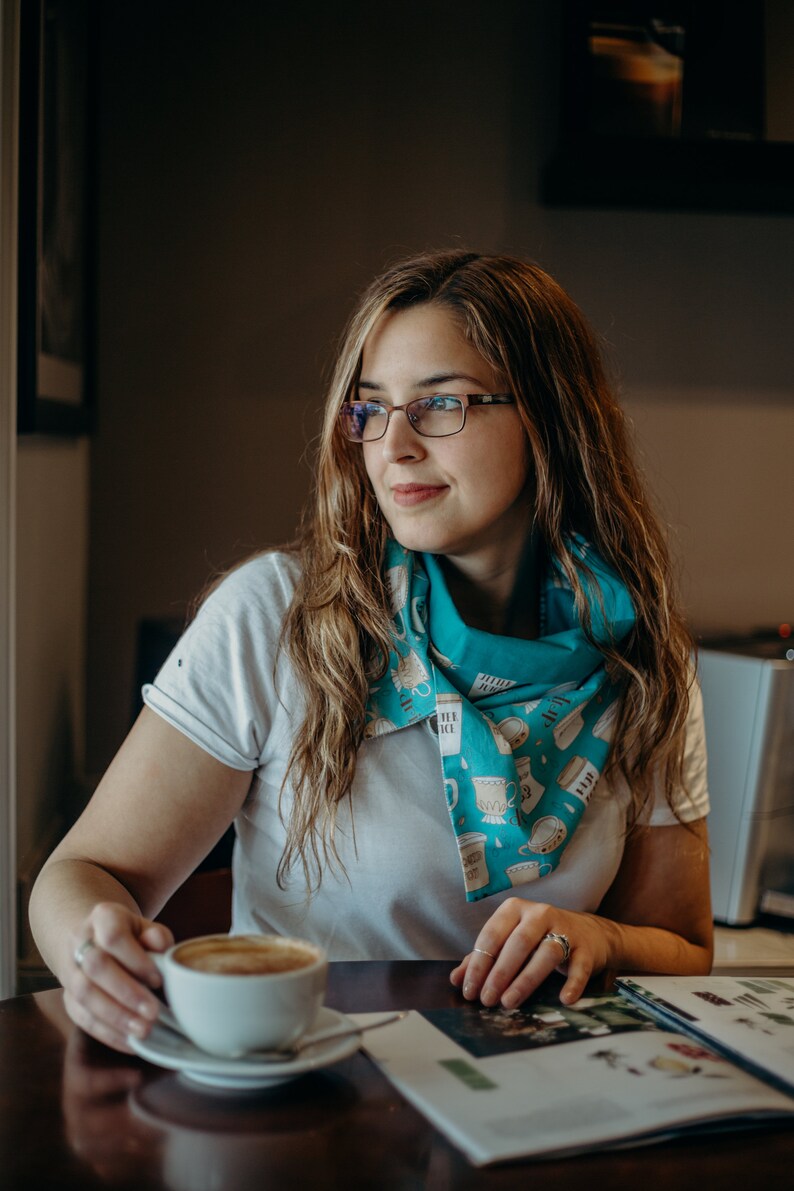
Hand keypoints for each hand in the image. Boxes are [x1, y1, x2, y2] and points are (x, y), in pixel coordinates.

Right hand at [64, 903, 173, 1052]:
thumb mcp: (146, 928)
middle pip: (96, 967)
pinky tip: (130, 1041)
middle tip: (153, 1012)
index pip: (114, 937)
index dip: (136, 960)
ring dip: (115, 1017)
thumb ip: (157, 937)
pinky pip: (81, 1017)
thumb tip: (161, 947)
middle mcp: (79, 941)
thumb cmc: (131, 937)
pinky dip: (106, 1033)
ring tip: (144, 1031)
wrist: (95, 940)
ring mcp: (69, 970)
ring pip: (84, 995)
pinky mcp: (67, 998)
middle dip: (126, 993)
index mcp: (103, 917)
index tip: (159, 979)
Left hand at [449, 898, 613, 1008]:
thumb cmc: (539, 939)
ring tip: (509, 1002)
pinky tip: (564, 999)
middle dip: (500, 973)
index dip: (479, 964)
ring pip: (546, 953)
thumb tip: (457, 979)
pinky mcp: (586, 948)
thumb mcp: (510, 941)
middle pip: (518, 943)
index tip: (470, 991)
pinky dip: (572, 983)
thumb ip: (484, 957)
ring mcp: (566, 929)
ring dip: (526, 979)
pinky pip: (579, 967)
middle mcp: (540, 914)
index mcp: (515, 909)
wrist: (588, 934)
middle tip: (487, 1000)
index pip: (492, 935)